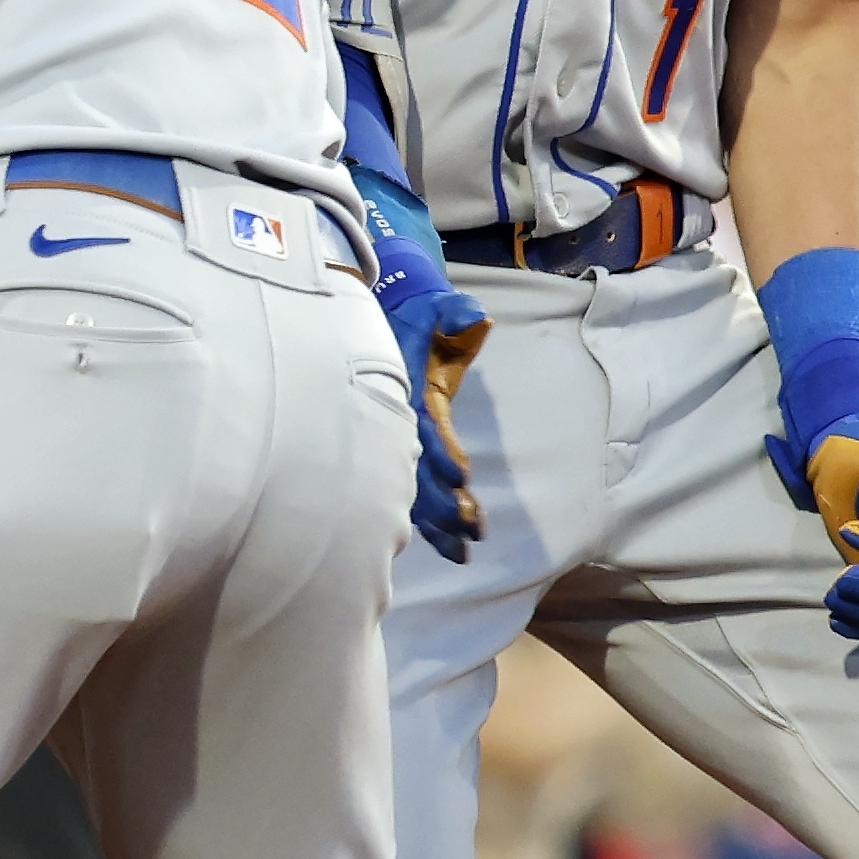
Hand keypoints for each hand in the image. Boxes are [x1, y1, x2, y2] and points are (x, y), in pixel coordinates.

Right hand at [382, 269, 489, 559]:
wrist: (385, 324)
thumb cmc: (416, 319)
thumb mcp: (435, 307)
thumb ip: (454, 313)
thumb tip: (473, 319)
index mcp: (405, 390)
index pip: (422, 426)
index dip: (440, 451)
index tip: (462, 477)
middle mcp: (396, 422)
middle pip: (414, 471)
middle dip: (442, 503)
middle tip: (472, 528)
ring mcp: (394, 442)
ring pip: (410, 491)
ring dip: (436, 523)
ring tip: (464, 551)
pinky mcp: (399, 455)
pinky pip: (408, 493)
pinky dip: (427, 524)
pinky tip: (448, 548)